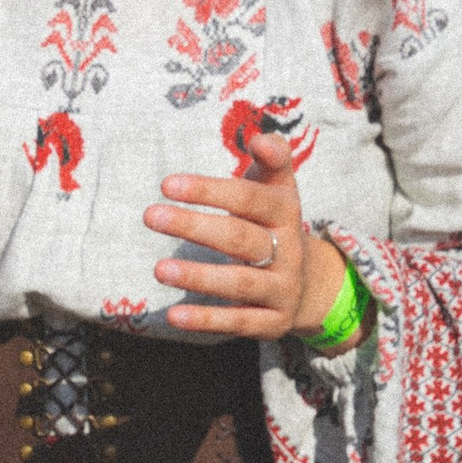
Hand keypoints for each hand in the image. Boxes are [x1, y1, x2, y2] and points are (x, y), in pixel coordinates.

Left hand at [146, 142, 349, 338]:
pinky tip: (173, 315)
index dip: (209, 190)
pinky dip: (206, 319)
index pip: (248, 198)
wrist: (311, 283)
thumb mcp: (277, 189)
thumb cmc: (274, 224)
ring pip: (240, 283)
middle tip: (151, 216)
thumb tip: (261, 139)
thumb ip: (271, 159)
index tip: (167, 184)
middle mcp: (288, 250)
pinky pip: (239, 321)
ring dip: (199, 277)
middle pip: (240, 238)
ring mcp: (282, 288)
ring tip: (159, 270)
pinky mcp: (273, 323)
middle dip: (194, 227)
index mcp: (286, 211)